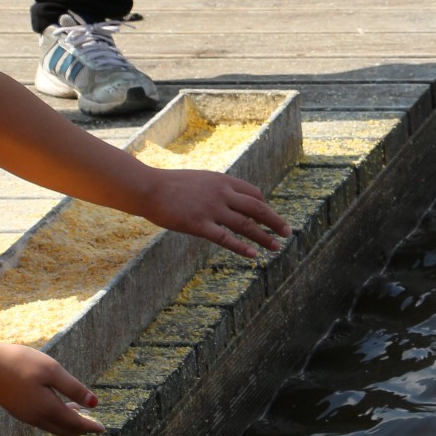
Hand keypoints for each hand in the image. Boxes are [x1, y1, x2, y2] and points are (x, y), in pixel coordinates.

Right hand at [0, 339, 103, 435]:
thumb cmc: (19, 362)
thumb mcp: (52, 370)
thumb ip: (73, 388)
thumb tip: (94, 403)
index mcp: (47, 409)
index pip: (75, 423)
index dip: (90, 426)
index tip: (103, 429)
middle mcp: (36, 418)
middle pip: (64, 430)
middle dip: (81, 429)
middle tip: (95, 426)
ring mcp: (25, 415)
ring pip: (53, 427)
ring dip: (69, 424)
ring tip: (81, 413)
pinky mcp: (18, 410)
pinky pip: (43, 421)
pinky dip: (56, 419)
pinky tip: (60, 405)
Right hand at [139, 168, 288, 257]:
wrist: (148, 188)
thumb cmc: (171, 186)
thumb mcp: (200, 180)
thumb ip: (217, 188)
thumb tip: (230, 200)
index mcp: (222, 181)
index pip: (254, 193)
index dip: (264, 207)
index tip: (268, 218)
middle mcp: (221, 193)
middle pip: (257, 208)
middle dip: (274, 221)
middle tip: (288, 232)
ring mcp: (211, 208)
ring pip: (246, 225)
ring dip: (264, 237)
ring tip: (277, 248)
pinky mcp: (198, 224)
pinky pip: (225, 238)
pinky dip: (242, 247)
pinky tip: (253, 255)